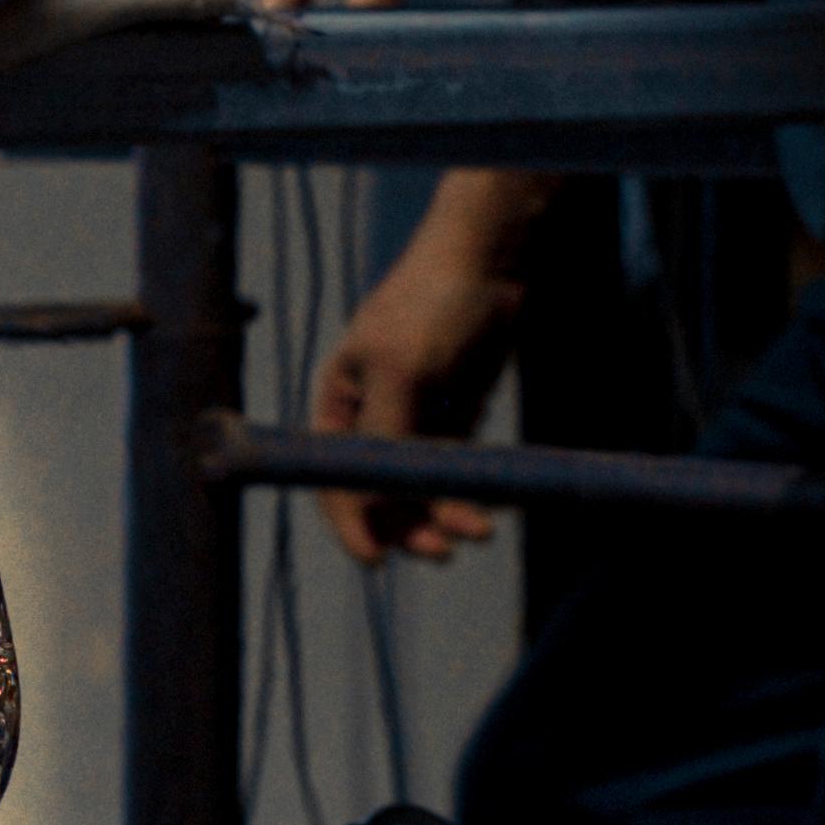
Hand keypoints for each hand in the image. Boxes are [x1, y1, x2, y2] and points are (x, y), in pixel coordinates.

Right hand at [309, 172, 550, 564]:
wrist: (489, 264)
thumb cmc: (432, 304)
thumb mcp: (401, 368)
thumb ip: (384, 433)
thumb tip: (372, 500)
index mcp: (341, 406)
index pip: (333, 481)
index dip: (351, 524)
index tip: (376, 559)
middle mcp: (373, 421)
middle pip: (379, 496)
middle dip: (409, 527)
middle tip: (442, 550)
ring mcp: (416, 423)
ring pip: (422, 490)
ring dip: (445, 516)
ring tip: (480, 530)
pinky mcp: (455, 421)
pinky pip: (455, 473)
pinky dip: (468, 494)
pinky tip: (491, 507)